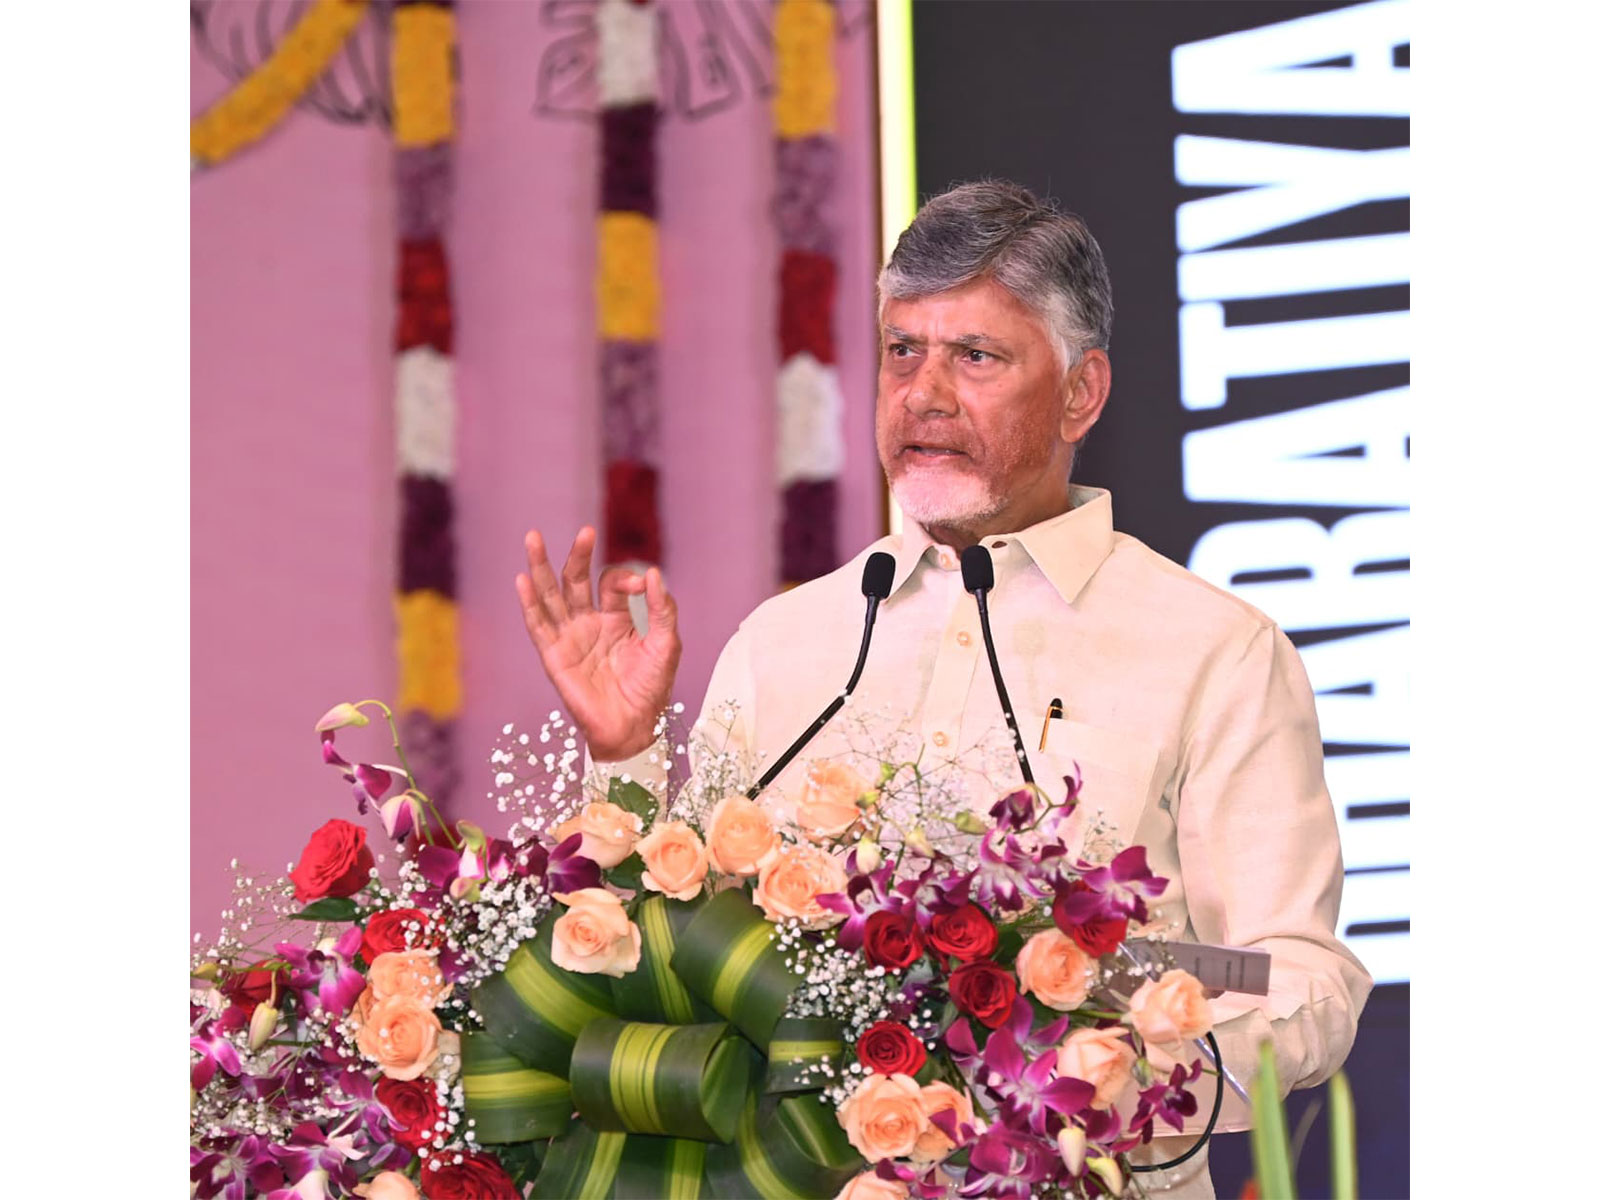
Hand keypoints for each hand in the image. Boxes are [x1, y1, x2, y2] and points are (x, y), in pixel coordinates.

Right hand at [516, 526, 681, 762]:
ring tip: (533, 538)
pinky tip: (523, 579)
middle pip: (576, 580)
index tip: (641, 586)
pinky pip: (538, 625)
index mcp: (616, 617)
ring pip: (551, 595)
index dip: (624, 577)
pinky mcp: (554, 656)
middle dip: (577, 555)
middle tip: (585, 532)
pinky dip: (529, 603)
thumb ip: (662, 609)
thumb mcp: (666, 644)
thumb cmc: (652, 688)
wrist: (634, 727)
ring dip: (541, 567)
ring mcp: (569, 637)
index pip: (611, 583)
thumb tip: (654, 573)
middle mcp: (589, 623)